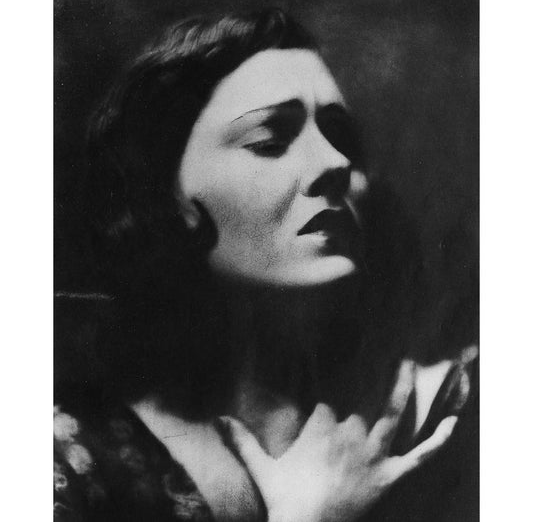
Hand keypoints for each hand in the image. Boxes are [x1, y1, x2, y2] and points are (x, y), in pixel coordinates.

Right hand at [219, 360, 457, 521]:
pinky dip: (437, 440)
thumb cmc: (286, 501)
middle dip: (368, 375)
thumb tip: (216, 417)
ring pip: (393, 417)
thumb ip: (241, 439)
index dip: (325, 381)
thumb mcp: (262, 468)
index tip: (323, 353)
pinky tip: (453, 423)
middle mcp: (350, 436)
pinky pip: (419, 457)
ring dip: (401, 389)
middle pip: (363, 401)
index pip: (328, 396)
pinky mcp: (390, 477)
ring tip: (408, 363)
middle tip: (378, 348)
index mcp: (322, 429)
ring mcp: (372, 456)